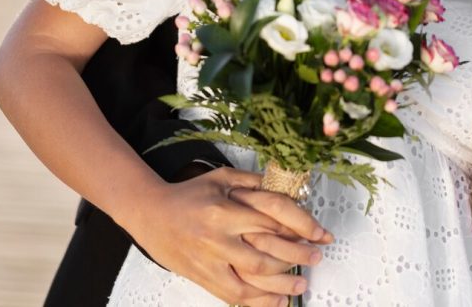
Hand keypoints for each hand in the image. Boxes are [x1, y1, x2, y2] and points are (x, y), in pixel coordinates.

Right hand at [126, 167, 330, 305]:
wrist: (151, 215)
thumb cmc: (188, 195)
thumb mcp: (221, 177)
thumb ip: (254, 182)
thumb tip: (289, 187)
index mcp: (225, 209)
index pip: (273, 218)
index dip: (302, 226)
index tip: (319, 233)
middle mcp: (218, 237)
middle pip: (267, 252)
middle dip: (298, 256)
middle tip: (316, 256)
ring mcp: (211, 261)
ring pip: (253, 279)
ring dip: (283, 283)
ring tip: (302, 281)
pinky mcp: (204, 278)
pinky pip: (236, 296)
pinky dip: (260, 302)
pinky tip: (278, 301)